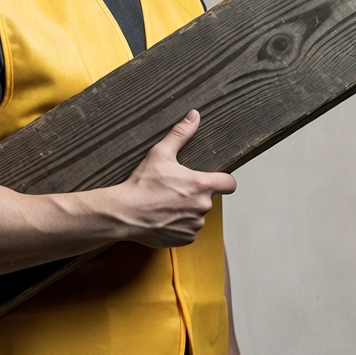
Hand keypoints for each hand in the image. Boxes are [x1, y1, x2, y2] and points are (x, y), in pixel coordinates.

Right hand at [116, 110, 236, 247]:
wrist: (125, 213)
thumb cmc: (142, 184)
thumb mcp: (160, 153)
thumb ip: (180, 134)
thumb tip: (194, 115)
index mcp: (200, 185)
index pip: (229, 184)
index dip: (223, 180)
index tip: (215, 179)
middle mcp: (202, 207)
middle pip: (208, 198)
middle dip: (196, 194)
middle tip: (175, 189)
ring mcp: (194, 225)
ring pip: (198, 215)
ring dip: (188, 210)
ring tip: (167, 203)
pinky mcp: (185, 239)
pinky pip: (189, 230)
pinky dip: (180, 225)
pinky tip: (164, 217)